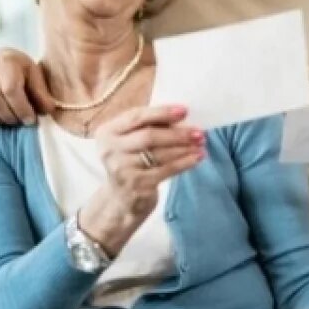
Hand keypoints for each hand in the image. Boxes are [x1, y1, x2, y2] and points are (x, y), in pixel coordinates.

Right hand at [0, 49, 56, 127]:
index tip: (31, 120)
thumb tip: (48, 111)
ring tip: (10, 120)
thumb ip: (42, 94)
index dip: (22, 109)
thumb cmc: (22, 72)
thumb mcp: (36, 77)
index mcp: (6, 60)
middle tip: (20, 122)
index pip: (10, 89)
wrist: (3, 64)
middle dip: (10, 117)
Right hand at [80, 105, 205, 254]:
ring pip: (159, 154)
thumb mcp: (131, 139)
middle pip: (148, 137)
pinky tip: (197, 157)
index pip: (136, 117)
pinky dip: (184, 163)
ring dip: (184, 148)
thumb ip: (149, 125)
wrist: (122, 198)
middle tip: (199, 132)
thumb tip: (183, 117)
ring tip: (201, 143)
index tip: (184, 110)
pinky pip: (166, 170)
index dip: (161, 112)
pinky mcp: (137, 186)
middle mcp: (110, 151)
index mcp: (107, 132)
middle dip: (177, 133)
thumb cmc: (131, 160)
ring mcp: (122, 170)